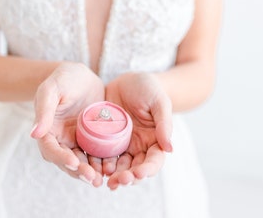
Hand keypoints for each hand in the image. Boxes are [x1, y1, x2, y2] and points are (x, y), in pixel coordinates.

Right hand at [31, 63, 104, 186]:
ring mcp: (77, 140)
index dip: (60, 158)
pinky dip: (101, 162)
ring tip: (103, 179)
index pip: (50, 149)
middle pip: (67, 161)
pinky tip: (111, 167)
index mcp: (48, 130)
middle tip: (92, 178)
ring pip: (82, 161)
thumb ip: (44, 109)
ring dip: (90, 172)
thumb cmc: (63, 78)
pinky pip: (95, 153)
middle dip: (78, 171)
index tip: (73, 162)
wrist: (81, 76)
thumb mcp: (51, 89)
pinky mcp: (92, 139)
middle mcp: (61, 139)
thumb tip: (34, 134)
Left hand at [104, 73, 172, 189]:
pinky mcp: (106, 139)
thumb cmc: (148, 88)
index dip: (147, 170)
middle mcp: (138, 146)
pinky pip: (102, 153)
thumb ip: (164, 124)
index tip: (138, 174)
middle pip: (134, 168)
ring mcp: (121, 143)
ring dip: (113, 175)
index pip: (153, 161)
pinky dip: (99, 162)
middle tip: (117, 182)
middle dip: (127, 177)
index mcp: (154, 140)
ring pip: (118, 165)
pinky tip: (93, 167)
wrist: (128, 80)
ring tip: (105, 180)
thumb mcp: (159, 102)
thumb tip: (170, 148)